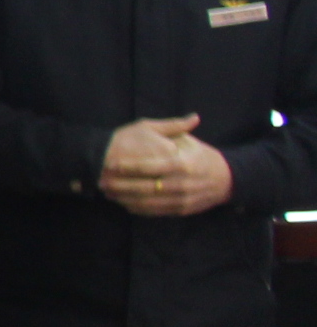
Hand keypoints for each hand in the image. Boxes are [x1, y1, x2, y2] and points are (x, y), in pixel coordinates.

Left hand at [101, 115, 232, 217]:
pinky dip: (137, 208)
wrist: (225, 181)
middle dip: (120, 185)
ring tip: (108, 192)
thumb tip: (181, 115)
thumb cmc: (202, 156)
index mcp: (182, 164)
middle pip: (144, 187)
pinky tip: (123, 202)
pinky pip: (155, 211)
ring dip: (124, 198)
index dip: (129, 167)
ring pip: (147, 202)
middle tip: (101, 181)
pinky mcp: (180, 210)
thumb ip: (176, 129)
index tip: (110, 164)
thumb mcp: (189, 141)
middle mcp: (181, 183)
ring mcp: (181, 199)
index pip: (151, 167)